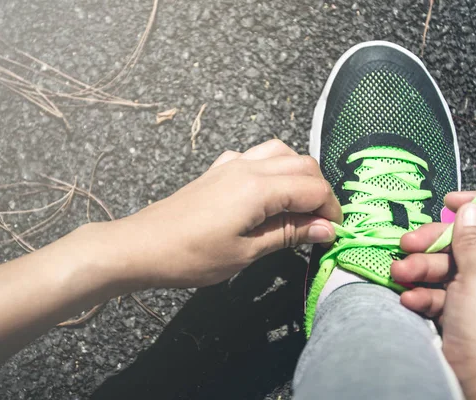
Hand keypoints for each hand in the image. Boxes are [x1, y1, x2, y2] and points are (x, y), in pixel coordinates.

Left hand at [101, 139, 341, 288]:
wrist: (142, 245)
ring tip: (297, 206)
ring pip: (280, 152)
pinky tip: (266, 193)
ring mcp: (231, 163)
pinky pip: (255, 155)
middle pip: (302, 165)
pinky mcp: (218, 169)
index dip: (331, 210)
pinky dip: (272, 168)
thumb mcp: (246, 252)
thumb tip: (327, 229)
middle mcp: (248, 165)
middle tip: (319, 224)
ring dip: (298, 175)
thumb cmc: (192, 256)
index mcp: (258, 187)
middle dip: (320, 192)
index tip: (333, 233)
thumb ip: (289, 234)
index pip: (313, 188)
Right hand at [390, 194, 475, 398]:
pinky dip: (422, 294)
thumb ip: (473, 240)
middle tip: (408, 242)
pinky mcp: (459, 315)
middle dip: (435, 243)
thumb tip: (471, 210)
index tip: (451, 202)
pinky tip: (411, 300)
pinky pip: (438, 294)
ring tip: (400, 273)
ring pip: (448, 268)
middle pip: (469, 244)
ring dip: (420, 269)